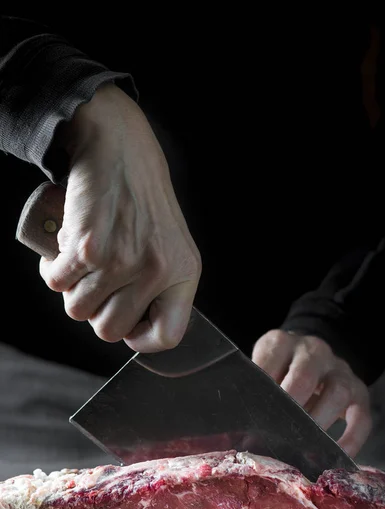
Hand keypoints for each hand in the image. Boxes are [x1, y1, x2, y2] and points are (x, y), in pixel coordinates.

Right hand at [40, 83, 200, 352]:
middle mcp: (157, 271)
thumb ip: (160, 286)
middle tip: (96, 283)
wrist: (119, 148)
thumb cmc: (141, 199)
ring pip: (79, 310)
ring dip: (73, 289)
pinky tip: (67, 248)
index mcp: (184, 273)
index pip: (168, 336)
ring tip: (83, 261)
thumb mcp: (169, 244)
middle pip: (110, 330)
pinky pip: (57, 284)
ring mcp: (122, 261)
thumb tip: (133, 328)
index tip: (126, 324)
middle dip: (96, 311)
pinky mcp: (89, 249)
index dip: (140, 338)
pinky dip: (54, 269)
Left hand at [252, 330, 371, 457]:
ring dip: (320, 421)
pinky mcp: (359, 391)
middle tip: (278, 436)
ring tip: (306, 448)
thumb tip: (239, 432)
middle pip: (305, 376)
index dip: (263, 392)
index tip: (253, 419)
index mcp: (281, 343)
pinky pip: (362, 415)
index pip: (270, 362)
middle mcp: (313, 351)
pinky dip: (352, 438)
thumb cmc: (277, 371)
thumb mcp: (262, 369)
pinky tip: (337, 457)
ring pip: (337, 392)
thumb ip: (254, 391)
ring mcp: (339, 369)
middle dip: (291, 408)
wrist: (310, 354)